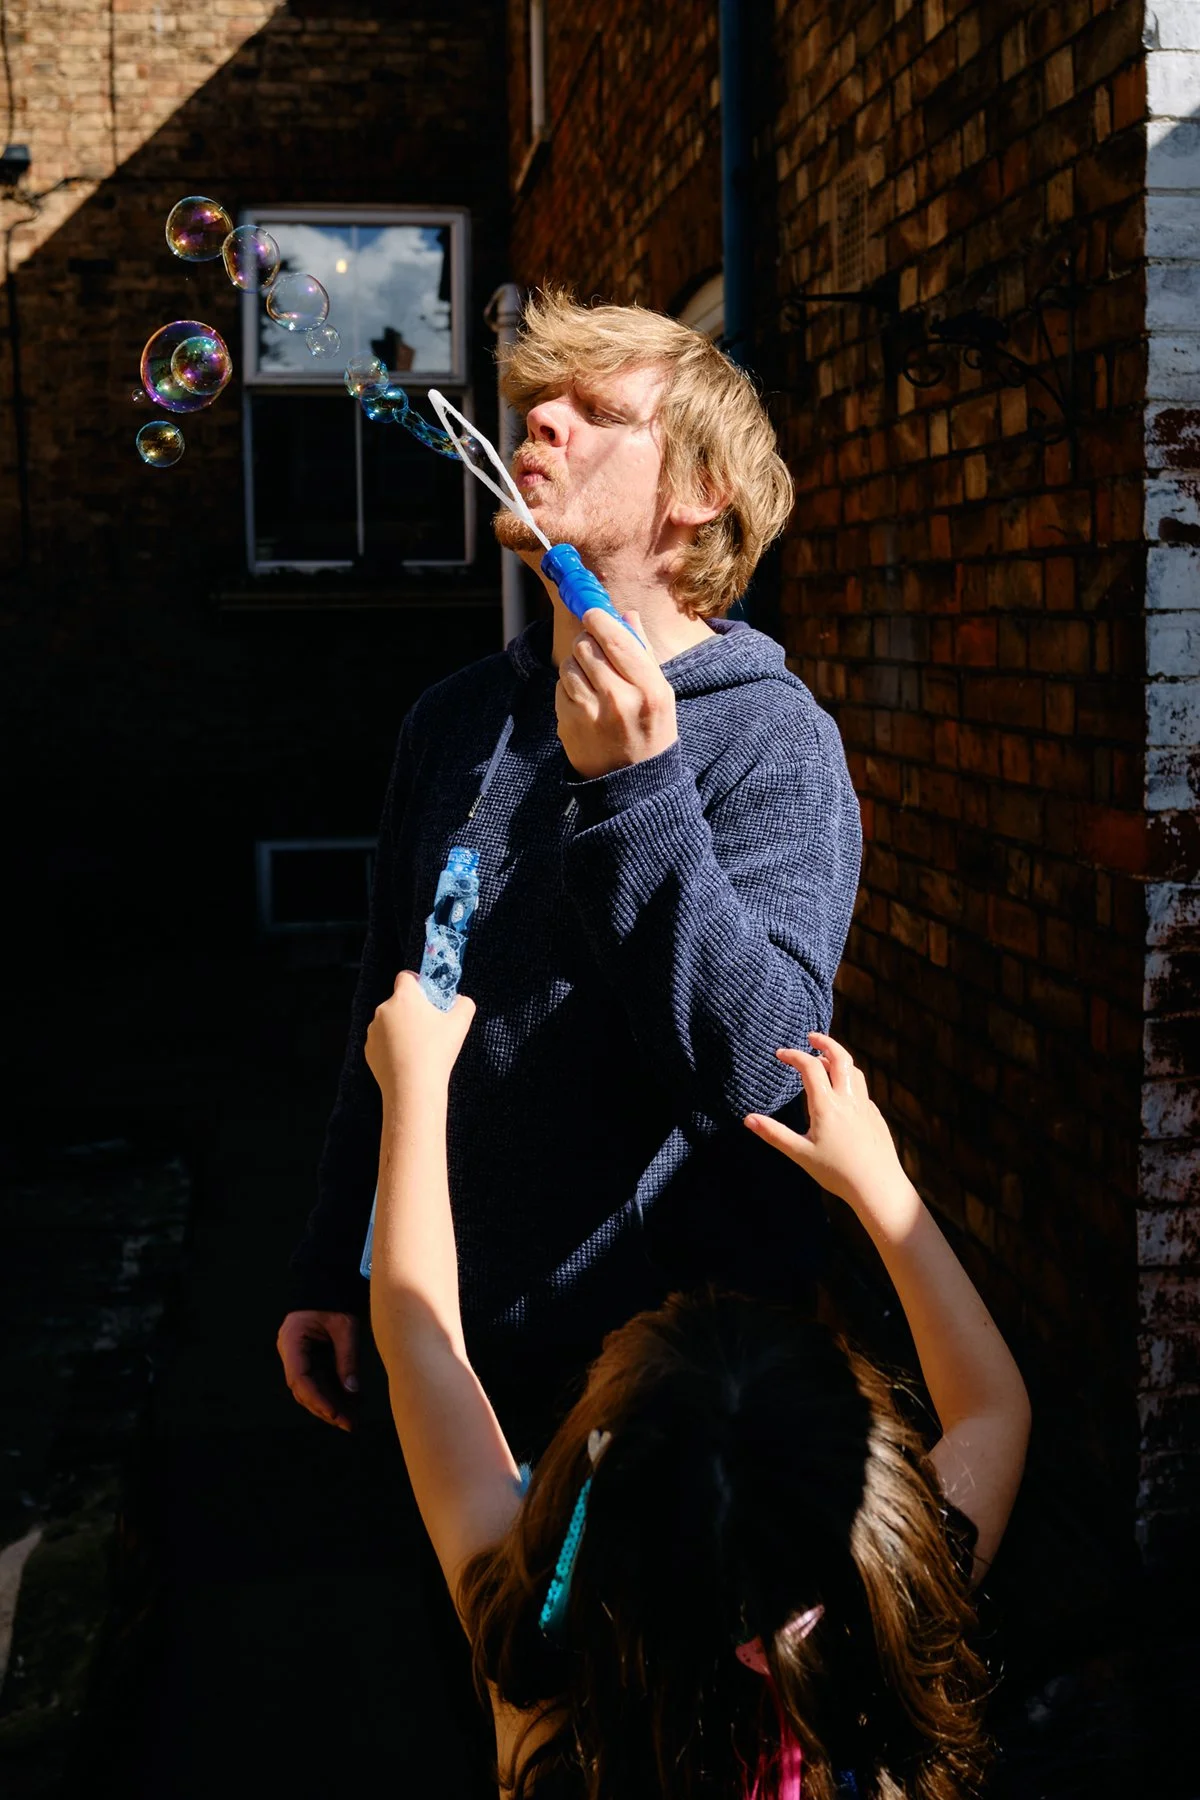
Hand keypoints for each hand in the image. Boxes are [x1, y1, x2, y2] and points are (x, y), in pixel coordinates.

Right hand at [277, 1309, 359, 1430]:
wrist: (328, 1282)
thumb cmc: (334, 1299)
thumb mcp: (345, 1327)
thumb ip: (347, 1358)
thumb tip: (352, 1391)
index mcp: (292, 1340)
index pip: (300, 1378)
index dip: (317, 1399)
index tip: (335, 1413)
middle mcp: (290, 1351)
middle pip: (304, 1389)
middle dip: (326, 1408)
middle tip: (348, 1424)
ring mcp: (298, 1356)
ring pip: (311, 1388)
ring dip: (331, 1404)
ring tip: (352, 1420)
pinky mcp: (309, 1358)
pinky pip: (319, 1380)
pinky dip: (334, 1392)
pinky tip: (351, 1403)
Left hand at [365, 970, 475, 1101]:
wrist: (413, 1088)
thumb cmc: (437, 1052)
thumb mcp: (460, 1024)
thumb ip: (464, 1004)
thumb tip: (460, 1000)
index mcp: (404, 997)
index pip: (405, 977)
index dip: (417, 982)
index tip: (427, 996)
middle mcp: (383, 1009)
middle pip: (398, 1001)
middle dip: (411, 1010)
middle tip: (428, 1028)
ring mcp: (373, 1030)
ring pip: (389, 1022)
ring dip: (400, 1028)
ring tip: (417, 1048)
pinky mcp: (368, 1049)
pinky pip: (382, 1041)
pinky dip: (391, 1046)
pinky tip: (406, 1060)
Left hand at [555, 607, 677, 778]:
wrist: (633, 784)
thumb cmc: (651, 731)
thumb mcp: (660, 693)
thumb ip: (642, 653)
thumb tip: (625, 615)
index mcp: (648, 689)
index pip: (615, 637)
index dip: (598, 618)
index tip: (593, 613)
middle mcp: (618, 700)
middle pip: (585, 646)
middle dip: (587, 641)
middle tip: (594, 648)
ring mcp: (589, 714)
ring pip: (568, 665)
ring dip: (576, 665)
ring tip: (592, 681)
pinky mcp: (567, 725)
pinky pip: (559, 688)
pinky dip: (569, 688)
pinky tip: (585, 702)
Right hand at [744, 1032, 908, 1212]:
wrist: (878, 1186)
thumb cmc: (837, 1173)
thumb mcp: (800, 1154)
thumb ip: (774, 1134)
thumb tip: (748, 1119)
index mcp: (826, 1105)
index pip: (810, 1067)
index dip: (794, 1055)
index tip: (780, 1054)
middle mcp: (848, 1099)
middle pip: (839, 1057)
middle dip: (824, 1042)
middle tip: (811, 1036)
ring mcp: (864, 1106)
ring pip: (854, 1070)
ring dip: (838, 1059)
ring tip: (825, 1060)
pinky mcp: (875, 1116)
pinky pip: (861, 1089)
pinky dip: (849, 1080)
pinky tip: (842, 1093)